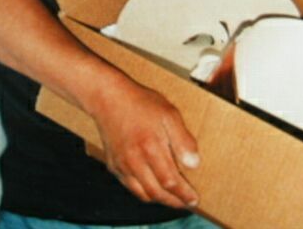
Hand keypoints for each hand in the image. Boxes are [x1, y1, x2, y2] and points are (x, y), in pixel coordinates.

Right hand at [88, 74, 199, 208]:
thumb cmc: (140, 103)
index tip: (194, 199)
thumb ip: (182, 140)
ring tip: (172, 199)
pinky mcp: (113, 165)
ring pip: (143, 193)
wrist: (108, 98)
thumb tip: (194, 164)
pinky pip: (130, 187)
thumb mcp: (169, 114)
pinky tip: (152, 187)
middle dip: (174, 202)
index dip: (184, 194)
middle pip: (157, 193)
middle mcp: (134, 162)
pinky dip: (143, 192)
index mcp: (150, 148)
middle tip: (186, 203)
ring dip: (159, 199)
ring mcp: (122, 165)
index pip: (170, 182)